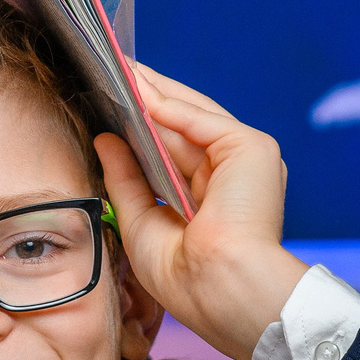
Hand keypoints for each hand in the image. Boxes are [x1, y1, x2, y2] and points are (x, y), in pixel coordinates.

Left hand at [94, 64, 308, 359]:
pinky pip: (206, 121)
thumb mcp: (140, 219)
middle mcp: (231, 175)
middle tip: (113, 72)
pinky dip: (175, 108)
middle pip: (182, 127)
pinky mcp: (253, 150)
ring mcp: (244, 160)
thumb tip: (105, 139)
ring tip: (122, 71)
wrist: (216, 287)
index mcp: (212, 196)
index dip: (143, 125)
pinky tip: (145, 96)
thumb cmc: (184, 275)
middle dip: (148, 100)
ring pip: (193, 117)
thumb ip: (125, 178)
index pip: (172, 149)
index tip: (111, 101)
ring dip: (157, 94)